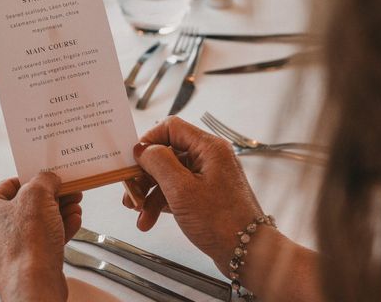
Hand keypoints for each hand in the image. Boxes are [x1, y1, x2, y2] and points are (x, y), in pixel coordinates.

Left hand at [0, 173, 81, 301]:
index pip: (8, 185)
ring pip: (30, 227)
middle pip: (22, 207)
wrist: (33, 287)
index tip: (48, 180)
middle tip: (65, 194)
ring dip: (55, 216)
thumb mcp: (38, 194)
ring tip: (73, 208)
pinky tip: (71, 225)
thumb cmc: (27, 246)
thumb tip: (48, 179)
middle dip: (49, 199)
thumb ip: (44, 179)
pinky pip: (35, 245)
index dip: (33, 180)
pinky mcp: (16, 269)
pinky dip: (53, 234)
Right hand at [123, 116, 263, 274]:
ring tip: (138, 212)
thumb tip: (143, 149)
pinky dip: (162, 202)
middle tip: (132, 190)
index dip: (149, 140)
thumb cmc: (223, 223)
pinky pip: (178, 190)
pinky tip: (149, 218)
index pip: (171, 127)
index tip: (134, 159)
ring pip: (170, 174)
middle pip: (167, 153)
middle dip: (146, 174)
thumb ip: (159, 162)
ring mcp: (209, 176)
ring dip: (151, 193)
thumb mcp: (181, 190)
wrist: (248, 254)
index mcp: (209, 148)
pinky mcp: (207, 195)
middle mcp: (210, 158)